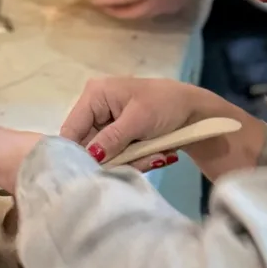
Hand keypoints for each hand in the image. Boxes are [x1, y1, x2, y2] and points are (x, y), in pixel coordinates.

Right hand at [60, 77, 210, 168]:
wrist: (195, 111)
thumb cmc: (165, 105)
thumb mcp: (138, 120)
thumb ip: (112, 138)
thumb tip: (91, 156)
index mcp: (94, 95)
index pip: (72, 129)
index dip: (77, 152)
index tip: (92, 172)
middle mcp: (96, 109)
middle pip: (87, 146)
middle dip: (111, 159)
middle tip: (138, 161)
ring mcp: (108, 125)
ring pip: (104, 155)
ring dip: (128, 161)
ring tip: (154, 156)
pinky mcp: (119, 138)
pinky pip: (118, 156)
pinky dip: (135, 160)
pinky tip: (155, 155)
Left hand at [93, 0, 216, 19]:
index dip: (105, 1)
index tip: (91, 0)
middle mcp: (156, 3)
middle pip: (130, 13)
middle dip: (113, 12)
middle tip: (101, 7)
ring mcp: (168, 6)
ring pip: (142, 16)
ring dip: (127, 13)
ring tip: (118, 8)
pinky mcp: (178, 5)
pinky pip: (154, 13)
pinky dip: (141, 11)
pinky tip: (143, 5)